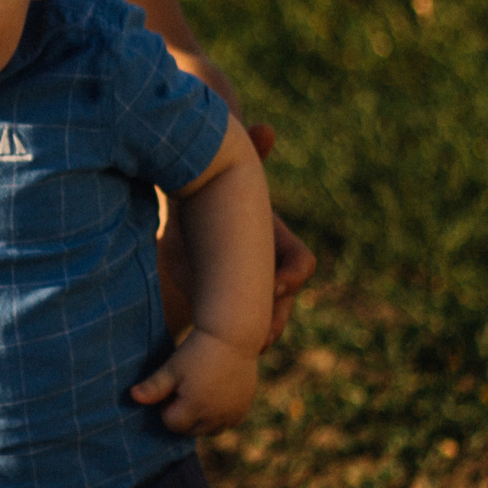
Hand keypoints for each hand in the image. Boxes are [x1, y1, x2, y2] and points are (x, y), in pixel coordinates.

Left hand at [130, 326, 258, 436]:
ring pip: (209, 431)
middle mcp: (216, 416)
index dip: (167, 407)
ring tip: (200, 391)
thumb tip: (133, 397)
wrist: (232, 337)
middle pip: (190, 431)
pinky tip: (215, 395)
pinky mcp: (243, 411)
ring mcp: (232, 415)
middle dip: (183, 416)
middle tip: (186, 388)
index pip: (172, 424)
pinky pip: (226, 425)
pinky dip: (218, 417)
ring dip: (201, 420)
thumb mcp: (172, 367)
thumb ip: (153, 387)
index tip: (173, 388)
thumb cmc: (196, 350)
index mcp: (196, 406)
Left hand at [159, 123, 315, 347]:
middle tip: (258, 338)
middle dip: (274, 322)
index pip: (301, 263)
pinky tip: (211, 360)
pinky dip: (229, 349)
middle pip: (283, 306)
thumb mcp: (225, 172)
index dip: (291, 275)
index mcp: (274, 240)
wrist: (186, 210)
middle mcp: (267, 269)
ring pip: (265, 326)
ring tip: (239, 353)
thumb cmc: (211, 188)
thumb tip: (268, 127)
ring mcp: (248, 290)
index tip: (276, 284)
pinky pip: (236, 336)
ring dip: (254, 339)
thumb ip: (249, 153)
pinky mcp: (224, 307)